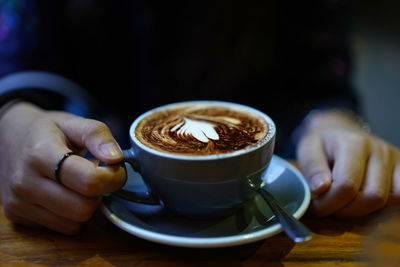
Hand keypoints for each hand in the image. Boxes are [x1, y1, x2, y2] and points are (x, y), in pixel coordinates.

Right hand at [0, 102, 125, 233]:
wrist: (10, 139)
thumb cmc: (47, 131)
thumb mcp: (73, 122)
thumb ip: (98, 135)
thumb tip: (115, 158)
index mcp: (40, 153)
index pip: (89, 181)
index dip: (113, 177)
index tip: (116, 168)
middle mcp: (24, 182)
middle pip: (83, 208)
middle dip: (100, 194)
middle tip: (98, 177)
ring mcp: (18, 203)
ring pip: (75, 224)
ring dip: (87, 206)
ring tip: (80, 185)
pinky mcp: (18, 217)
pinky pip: (63, 228)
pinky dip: (73, 216)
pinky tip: (67, 195)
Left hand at [296, 110, 399, 217]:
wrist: (339, 130)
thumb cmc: (323, 144)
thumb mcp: (308, 149)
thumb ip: (312, 168)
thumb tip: (320, 189)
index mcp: (353, 143)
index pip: (346, 185)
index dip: (329, 203)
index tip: (316, 207)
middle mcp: (379, 150)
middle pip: (371, 197)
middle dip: (346, 210)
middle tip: (330, 207)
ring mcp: (394, 159)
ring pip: (389, 201)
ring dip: (364, 211)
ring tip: (345, 204)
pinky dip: (383, 208)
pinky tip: (363, 202)